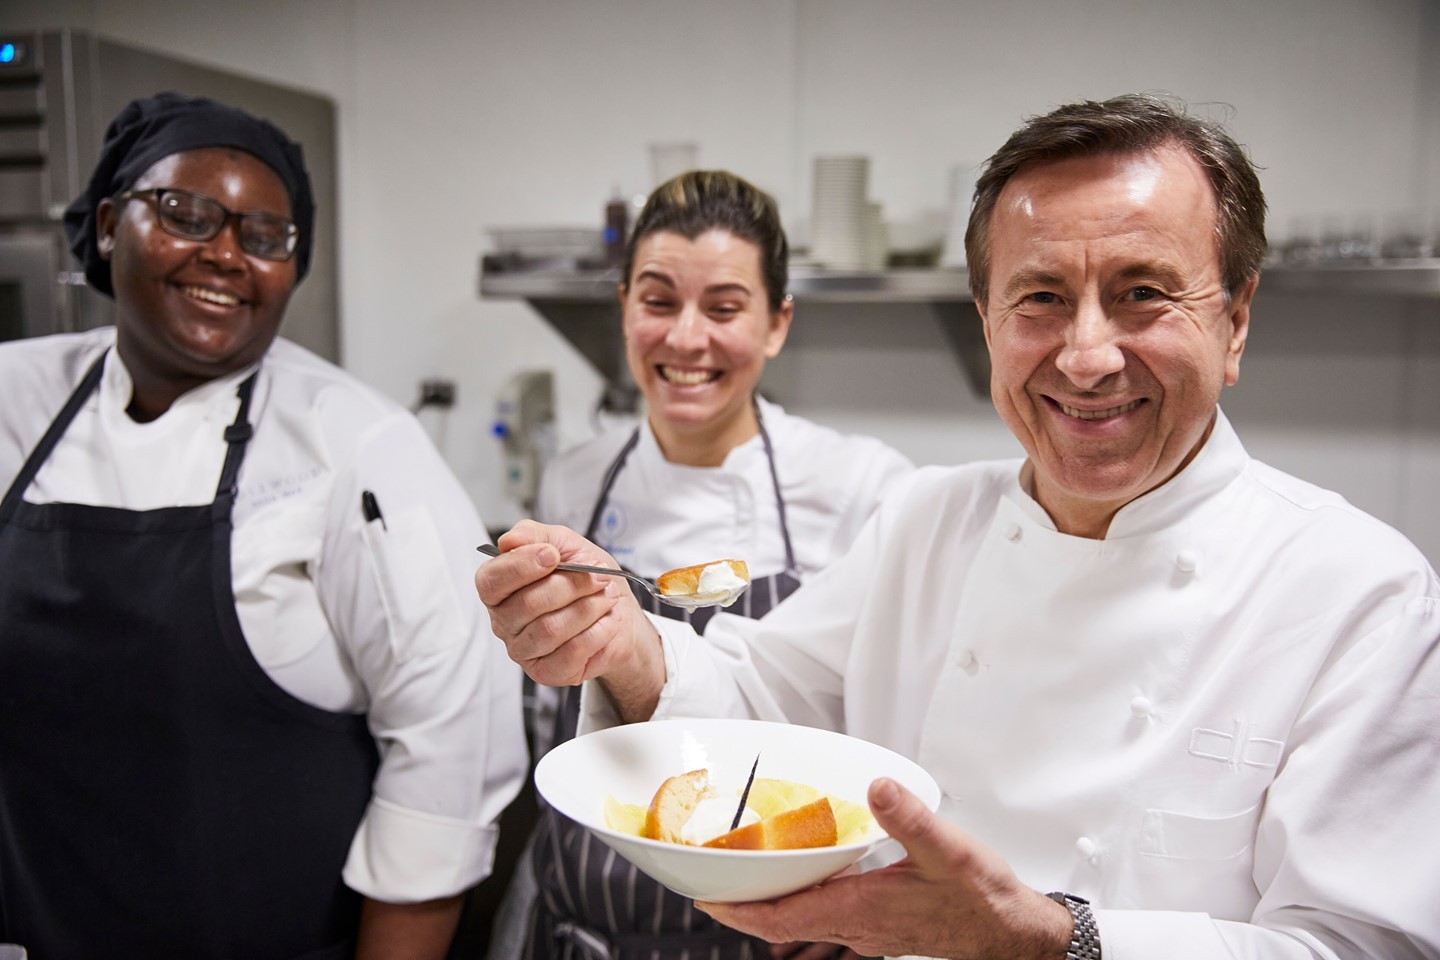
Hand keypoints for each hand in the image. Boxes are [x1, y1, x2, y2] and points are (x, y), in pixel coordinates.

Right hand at [475, 520, 663, 715]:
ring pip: (551, 629)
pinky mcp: (546, 672)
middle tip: (598, 578)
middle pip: (528, 604)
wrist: (616, 610)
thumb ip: (535, 535)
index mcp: (500, 587)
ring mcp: (523, 650)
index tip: (553, 555)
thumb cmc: (586, 578)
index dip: (521, 566)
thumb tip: (509, 540)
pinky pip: (570, 653)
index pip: (491, 580)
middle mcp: (504, 621)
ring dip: (588, 608)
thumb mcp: (565, 544)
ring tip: (606, 598)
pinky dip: (597, 632)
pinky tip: (607, 622)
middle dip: (571, 585)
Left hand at [697, 778, 1071, 959]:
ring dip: (768, 904)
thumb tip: (876, 787)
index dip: (739, 909)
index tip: (704, 896)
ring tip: (742, 874)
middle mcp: (855, 926)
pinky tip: (803, 875)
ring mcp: (865, 930)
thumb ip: (909, 817)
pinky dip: (800, 900)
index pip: (782, 917)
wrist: (1010, 932)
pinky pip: (823, 917)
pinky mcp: (878, 926)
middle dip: (741, 906)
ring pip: (800, 922)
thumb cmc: (980, 898)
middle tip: (707, 882)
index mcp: (860, 909)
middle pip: (781, 922)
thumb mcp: (947, 850)